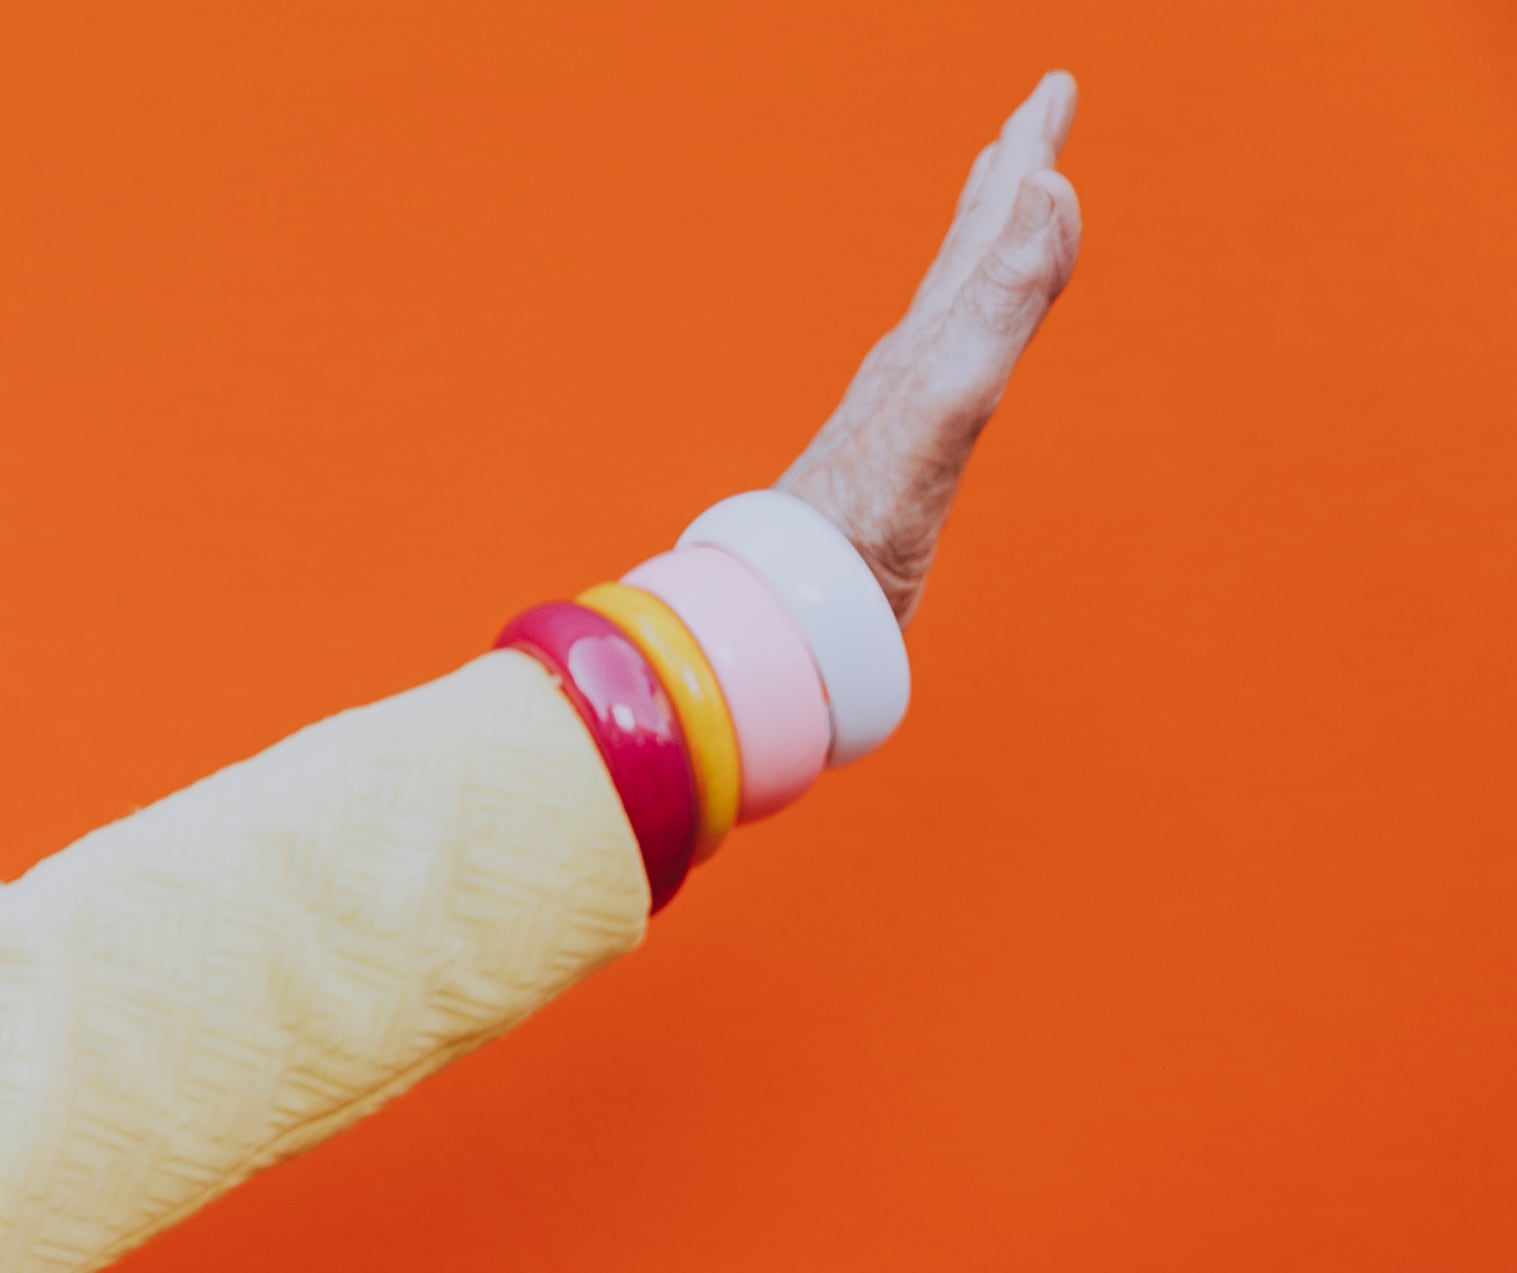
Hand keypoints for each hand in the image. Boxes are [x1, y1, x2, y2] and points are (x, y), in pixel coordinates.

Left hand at [778, 72, 1085, 622]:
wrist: (790, 613)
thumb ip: (998, 303)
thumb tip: (1046, 189)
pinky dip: (968, 329)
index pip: (987, 226)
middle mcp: (915, 362)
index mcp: (933, 340)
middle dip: (1013, 175)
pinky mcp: (899, 461)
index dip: (1025, 157)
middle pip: (969, 247)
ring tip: (1014, 199)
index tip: (1053, 89)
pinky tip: (963, 341)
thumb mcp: (944, 404)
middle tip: (1045, 109)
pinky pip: (944, 368)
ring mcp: (904, 408)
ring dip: (990, 240)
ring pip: (956, 298)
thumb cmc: (862, 522)